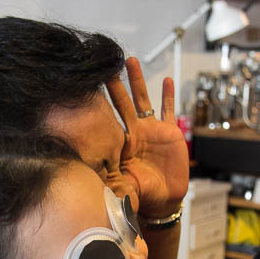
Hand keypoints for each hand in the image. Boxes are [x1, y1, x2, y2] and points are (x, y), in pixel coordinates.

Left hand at [106, 57, 188, 217]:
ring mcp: (152, 130)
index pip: (109, 119)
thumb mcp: (125, 187)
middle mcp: (135, 132)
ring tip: (131, 60)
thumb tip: (95, 188)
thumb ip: (113, 184)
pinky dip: (168, 96)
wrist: (165, 198)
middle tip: (105, 65)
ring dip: (138, 81)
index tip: (89, 88)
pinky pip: (169, 110)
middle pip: (123, 103)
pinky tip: (167, 80)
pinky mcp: (170, 132)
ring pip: (144, 100)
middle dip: (115, 84)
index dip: (101, 105)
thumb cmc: (143, 194)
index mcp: (122, 144)